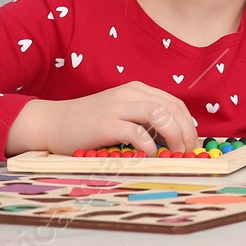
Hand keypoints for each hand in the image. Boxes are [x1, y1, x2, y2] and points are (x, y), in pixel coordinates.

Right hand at [6, 81, 198, 155]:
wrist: (53, 122)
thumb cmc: (88, 123)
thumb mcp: (120, 113)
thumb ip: (143, 119)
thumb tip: (172, 140)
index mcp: (137, 90)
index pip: (175, 103)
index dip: (188, 124)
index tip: (192, 144)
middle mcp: (131, 93)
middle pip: (172, 108)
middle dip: (186, 131)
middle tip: (188, 152)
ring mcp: (118, 106)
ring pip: (160, 115)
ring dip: (174, 135)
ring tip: (175, 153)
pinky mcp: (106, 123)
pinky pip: (138, 132)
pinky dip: (150, 146)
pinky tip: (151, 156)